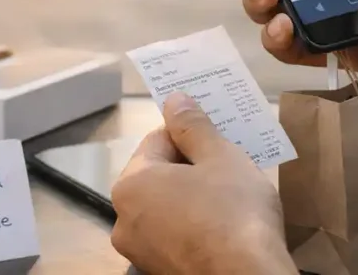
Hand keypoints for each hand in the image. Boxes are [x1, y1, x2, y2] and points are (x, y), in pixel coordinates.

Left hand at [112, 93, 296, 274]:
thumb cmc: (233, 212)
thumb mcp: (220, 156)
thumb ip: (193, 126)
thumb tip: (174, 99)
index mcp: (131, 184)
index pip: (157, 139)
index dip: (191, 133)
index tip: (219, 137)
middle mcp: (123, 219)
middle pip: (159, 175)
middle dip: (191, 166)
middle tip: (229, 167)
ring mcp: (140, 252)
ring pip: (167, 207)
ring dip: (193, 197)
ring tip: (231, 198)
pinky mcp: (160, 272)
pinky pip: (175, 235)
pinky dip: (194, 226)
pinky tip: (224, 227)